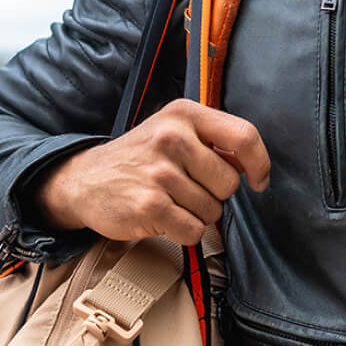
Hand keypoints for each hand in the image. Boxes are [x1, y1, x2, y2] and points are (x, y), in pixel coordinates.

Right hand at [31, 100, 270, 246]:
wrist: (86, 179)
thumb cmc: (139, 157)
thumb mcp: (172, 130)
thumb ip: (212, 140)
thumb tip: (250, 166)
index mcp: (184, 114)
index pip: (244, 136)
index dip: (259, 164)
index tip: (257, 180)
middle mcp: (172, 137)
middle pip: (230, 183)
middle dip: (215, 194)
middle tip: (186, 188)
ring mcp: (159, 171)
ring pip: (212, 210)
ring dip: (196, 214)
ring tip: (169, 200)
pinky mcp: (149, 205)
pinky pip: (194, 231)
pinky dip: (183, 232)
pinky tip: (163, 217)